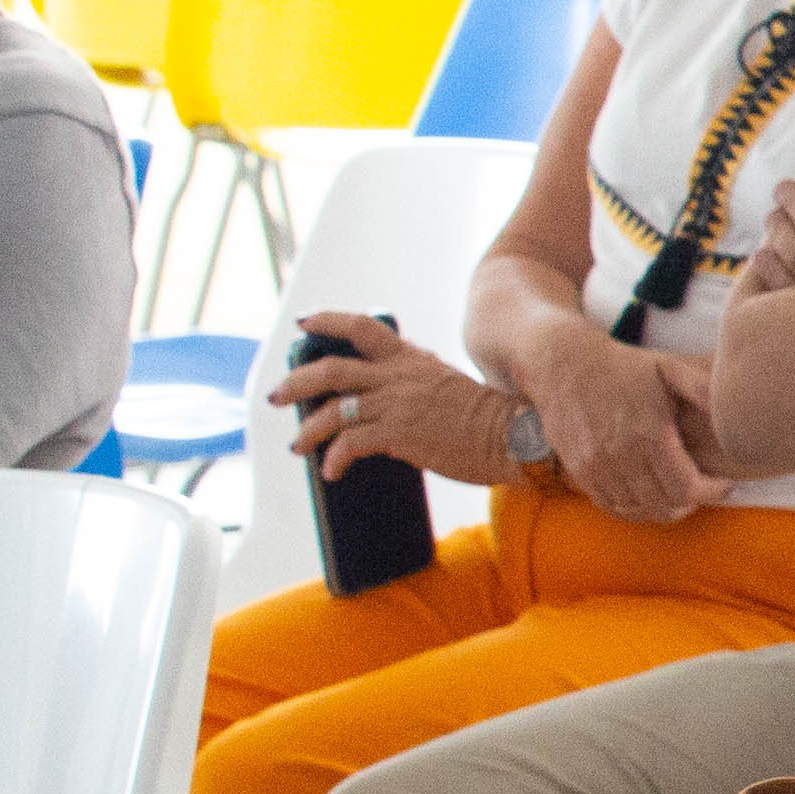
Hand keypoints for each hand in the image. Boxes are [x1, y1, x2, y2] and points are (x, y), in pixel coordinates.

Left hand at [271, 312, 515, 485]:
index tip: (304, 324)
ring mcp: (397, 404)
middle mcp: (399, 376)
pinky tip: (332, 472)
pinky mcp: (398, 434)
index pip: (363, 327)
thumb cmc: (486, 420)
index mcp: (411, 360)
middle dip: (296, 382)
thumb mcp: (445, 387)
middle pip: (331, 368)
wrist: (516, 438)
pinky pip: (349, 444)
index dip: (328, 321)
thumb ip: (412, 385)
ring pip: (331, 410)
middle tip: (278, 397)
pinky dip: (334, 459)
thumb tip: (379, 406)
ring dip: (307, 430)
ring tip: (297, 446)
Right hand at [511, 330, 726, 521]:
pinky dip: (634, 509)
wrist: (565, 367)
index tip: (723, 484)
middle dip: (691, 503)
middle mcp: (620, 456)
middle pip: (665, 505)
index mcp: (649, 435)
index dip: (712, 492)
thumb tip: (736, 410)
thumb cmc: (625, 369)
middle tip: (702, 490)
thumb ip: (703, 391)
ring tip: (678, 495)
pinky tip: (648, 497)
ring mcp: (596, 467)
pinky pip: (611, 506)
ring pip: (638, 511)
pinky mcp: (579, 472)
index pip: (687, 487)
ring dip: (664, 508)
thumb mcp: (670, 370)